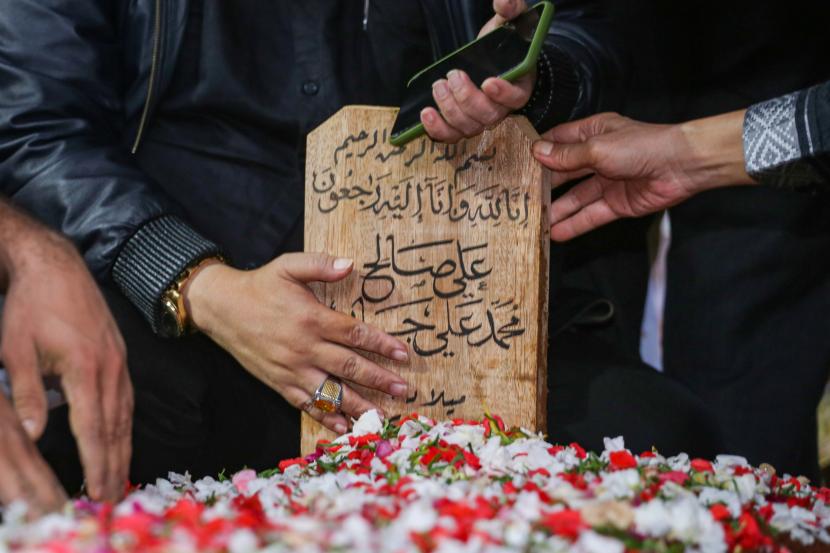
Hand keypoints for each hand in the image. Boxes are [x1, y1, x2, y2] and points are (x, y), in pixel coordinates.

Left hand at [0, 222, 131, 503]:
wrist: (56, 267)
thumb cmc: (30, 307)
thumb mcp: (16, 349)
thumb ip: (28, 394)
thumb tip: (34, 436)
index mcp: (84, 368)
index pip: (92, 426)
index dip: (95, 462)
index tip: (97, 491)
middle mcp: (109, 368)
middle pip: (115, 426)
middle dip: (114, 465)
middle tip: (113, 498)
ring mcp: (119, 361)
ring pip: (125, 414)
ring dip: (123, 449)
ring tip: (121, 478)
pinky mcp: (119, 355)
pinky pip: (127, 398)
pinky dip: (125, 425)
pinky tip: (122, 439)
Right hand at [185, 253, 410, 434]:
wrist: (220, 308)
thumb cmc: (260, 286)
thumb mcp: (288, 266)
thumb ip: (320, 264)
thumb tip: (350, 264)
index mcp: (312, 319)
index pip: (356, 335)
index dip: (382, 345)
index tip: (403, 355)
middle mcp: (305, 348)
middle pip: (350, 368)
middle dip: (380, 380)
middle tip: (404, 390)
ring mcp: (292, 369)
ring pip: (331, 392)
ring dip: (359, 405)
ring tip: (382, 416)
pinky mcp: (279, 383)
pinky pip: (306, 404)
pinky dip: (326, 418)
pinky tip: (344, 428)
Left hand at [421, 0, 534, 142]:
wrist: (489, 60)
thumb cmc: (502, 44)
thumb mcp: (508, 22)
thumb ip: (511, 9)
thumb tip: (503, 1)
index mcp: (518, 86)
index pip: (516, 97)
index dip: (503, 93)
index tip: (488, 81)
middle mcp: (501, 108)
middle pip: (488, 115)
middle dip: (467, 98)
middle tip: (452, 76)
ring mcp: (481, 120)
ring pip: (469, 127)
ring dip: (449, 109)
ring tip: (437, 86)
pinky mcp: (462, 124)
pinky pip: (451, 136)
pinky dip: (437, 129)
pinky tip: (426, 113)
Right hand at [532, 111, 755, 240]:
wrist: (682, 166)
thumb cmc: (642, 146)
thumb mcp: (598, 148)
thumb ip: (567, 156)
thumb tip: (537, 152)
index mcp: (592, 133)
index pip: (558, 141)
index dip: (538, 151)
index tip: (515, 163)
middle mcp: (597, 157)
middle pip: (564, 172)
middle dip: (544, 185)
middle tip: (519, 198)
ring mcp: (607, 182)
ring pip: (576, 197)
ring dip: (557, 210)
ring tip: (533, 222)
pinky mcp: (616, 204)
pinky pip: (591, 215)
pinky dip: (575, 224)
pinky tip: (556, 233)